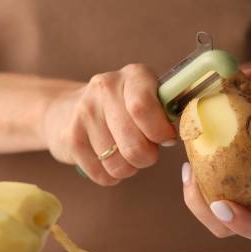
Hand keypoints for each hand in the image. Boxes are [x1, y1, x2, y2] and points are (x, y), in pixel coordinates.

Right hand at [43, 64, 176, 185]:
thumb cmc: (123, 109)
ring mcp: (84, 112)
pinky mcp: (70, 137)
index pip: (143, 107)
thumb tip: (182, 133)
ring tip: (125, 156)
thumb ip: (166, 112)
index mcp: (133, 75)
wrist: (68, 108)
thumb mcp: (147, 98)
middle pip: (133, 143)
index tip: (166, 139)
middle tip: (147, 154)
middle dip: (146, 157)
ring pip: (117, 163)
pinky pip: (100, 173)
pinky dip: (110, 176)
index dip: (158, 132)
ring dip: (128, 169)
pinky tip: (108, 162)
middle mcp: (105, 87)